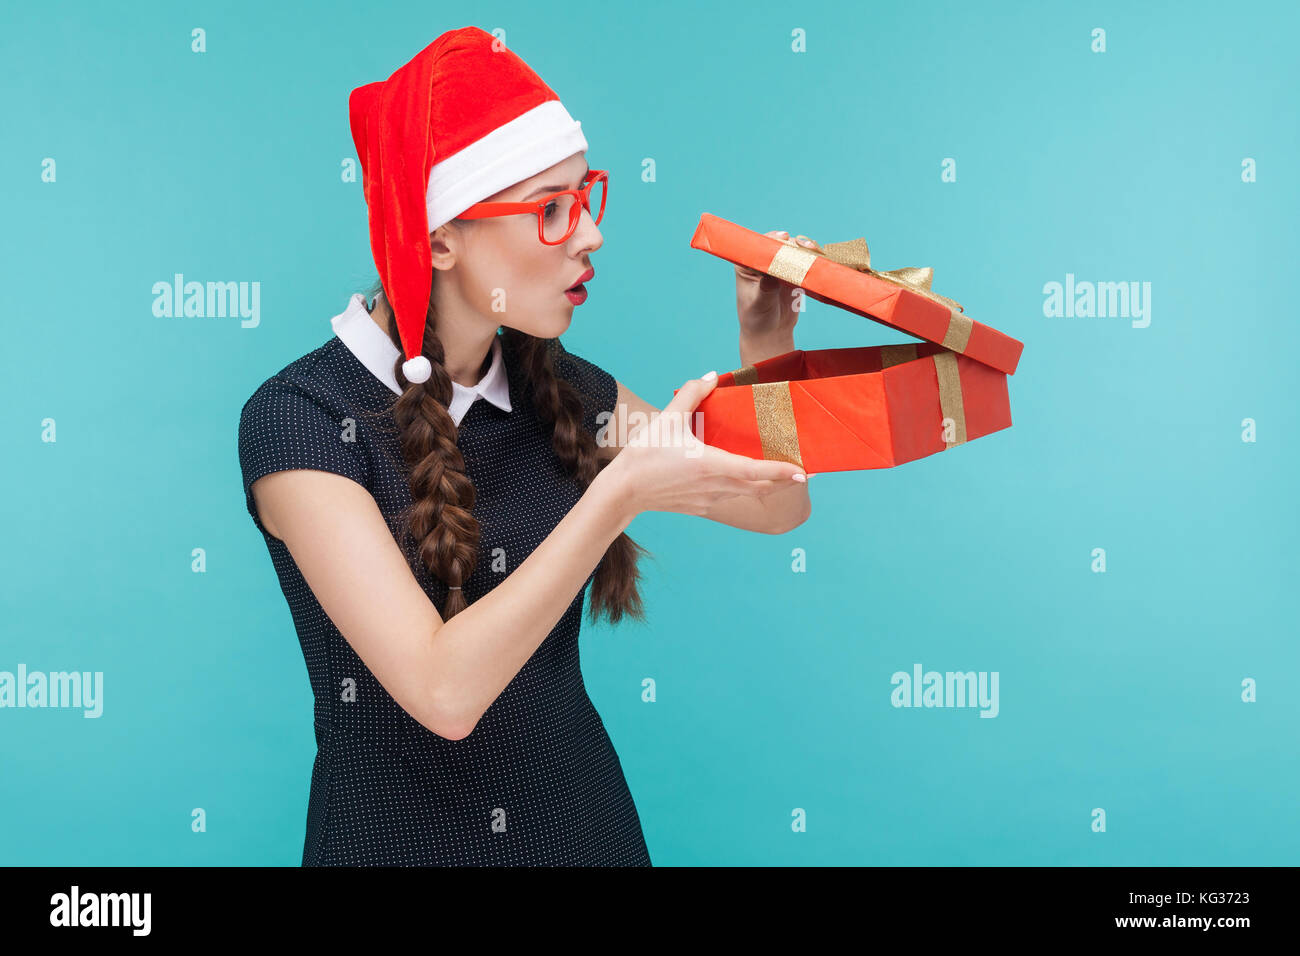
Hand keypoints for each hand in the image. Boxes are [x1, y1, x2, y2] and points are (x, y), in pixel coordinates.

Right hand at [603, 371, 806, 521]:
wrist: (624, 491)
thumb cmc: (645, 454)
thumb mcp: (667, 418)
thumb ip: (692, 394)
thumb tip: (712, 377)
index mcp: (712, 465)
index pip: (756, 471)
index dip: (782, 472)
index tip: (804, 472)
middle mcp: (717, 486)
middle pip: (761, 487)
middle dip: (785, 481)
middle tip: (806, 472)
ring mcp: (711, 499)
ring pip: (748, 493)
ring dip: (767, 484)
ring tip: (782, 471)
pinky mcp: (702, 505)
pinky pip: (732, 495)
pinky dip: (746, 487)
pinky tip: (745, 476)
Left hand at [735, 230, 821, 342]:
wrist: (770, 332)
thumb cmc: (757, 319)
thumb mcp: (759, 304)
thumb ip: (765, 290)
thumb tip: (771, 276)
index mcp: (746, 265)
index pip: (758, 246)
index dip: (772, 239)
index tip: (784, 237)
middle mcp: (762, 262)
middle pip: (779, 245)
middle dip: (793, 242)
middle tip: (805, 246)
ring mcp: (779, 267)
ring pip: (793, 251)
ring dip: (805, 249)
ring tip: (815, 251)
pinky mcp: (793, 274)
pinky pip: (803, 263)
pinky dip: (812, 260)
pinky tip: (821, 259)